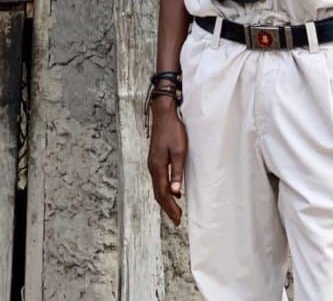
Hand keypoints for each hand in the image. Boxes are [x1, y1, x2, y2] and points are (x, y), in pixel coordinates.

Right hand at [147, 96, 187, 225]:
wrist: (163, 113)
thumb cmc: (173, 130)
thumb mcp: (179, 151)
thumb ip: (177, 172)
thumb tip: (175, 192)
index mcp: (157, 167)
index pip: (163, 194)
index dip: (170, 208)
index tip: (177, 220)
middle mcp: (152, 167)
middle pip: (158, 193)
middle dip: (167, 207)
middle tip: (177, 219)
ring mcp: (153, 163)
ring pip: (157, 187)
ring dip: (165, 199)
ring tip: (175, 209)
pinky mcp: (155, 158)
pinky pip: (158, 179)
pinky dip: (164, 189)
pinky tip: (172, 190)